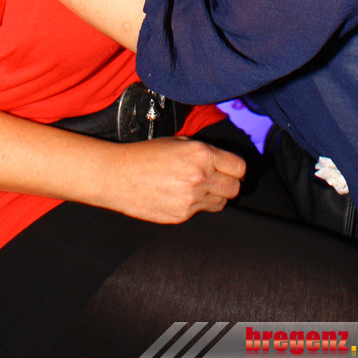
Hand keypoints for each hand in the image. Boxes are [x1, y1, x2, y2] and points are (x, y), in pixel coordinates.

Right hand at [108, 137, 244, 223]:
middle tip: (217, 181)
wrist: (118, 175)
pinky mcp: (182, 216)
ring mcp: (192, 199)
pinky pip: (199, 212)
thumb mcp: (178, 142)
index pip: (239, 168)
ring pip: (220, 203)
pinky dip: (195, 206)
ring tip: (196, 188)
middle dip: (229, 184)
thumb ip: (202, 151)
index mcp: (202, 154)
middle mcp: (201, 177)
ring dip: (214, 197)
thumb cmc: (145, 155)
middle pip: (234, 189)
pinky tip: (179, 196)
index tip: (232, 171)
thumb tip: (219, 160)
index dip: (236, 170)